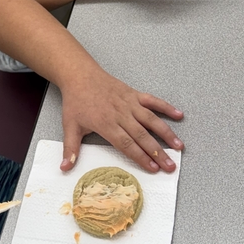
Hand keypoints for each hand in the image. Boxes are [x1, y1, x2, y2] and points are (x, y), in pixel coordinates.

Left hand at [60, 70, 184, 173]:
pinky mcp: (134, 94)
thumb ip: (70, 149)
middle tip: (170, 166)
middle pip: (142, 136)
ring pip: (151, 120)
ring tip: (180, 146)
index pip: (126, 144)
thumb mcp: (69, 126)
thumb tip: (64, 168)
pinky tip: (179, 115)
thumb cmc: (76, 101)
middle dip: (158, 152)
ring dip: (167, 133)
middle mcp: (121, 114)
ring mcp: (129, 103)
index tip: (153, 168)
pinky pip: (153, 101)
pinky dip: (166, 107)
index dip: (140, 157)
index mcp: (106, 124)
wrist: (80, 75)